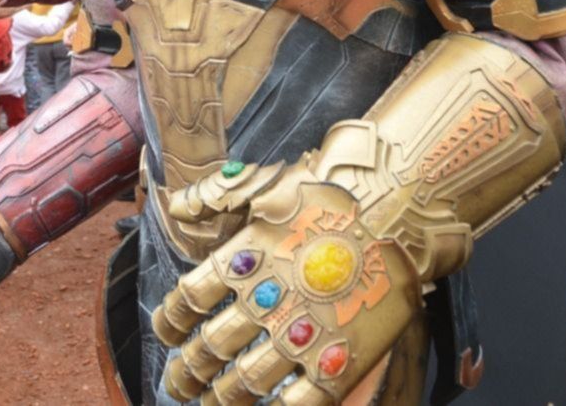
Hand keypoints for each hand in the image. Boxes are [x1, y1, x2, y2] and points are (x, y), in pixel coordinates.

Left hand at [154, 161, 420, 404]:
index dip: (172, 322)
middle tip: (178, 385)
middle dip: (190, 371)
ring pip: (247, 380)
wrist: (397, 208)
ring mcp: (301, 335)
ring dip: (222, 398)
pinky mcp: (339, 359)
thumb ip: (215, 196)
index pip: (189, 300)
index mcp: (242, 262)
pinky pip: (300, 402)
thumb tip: (176, 206)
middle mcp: (264, 302)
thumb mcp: (265, 182)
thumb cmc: (329, 193)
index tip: (168, 335)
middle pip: (211, 347)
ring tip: (208, 405)